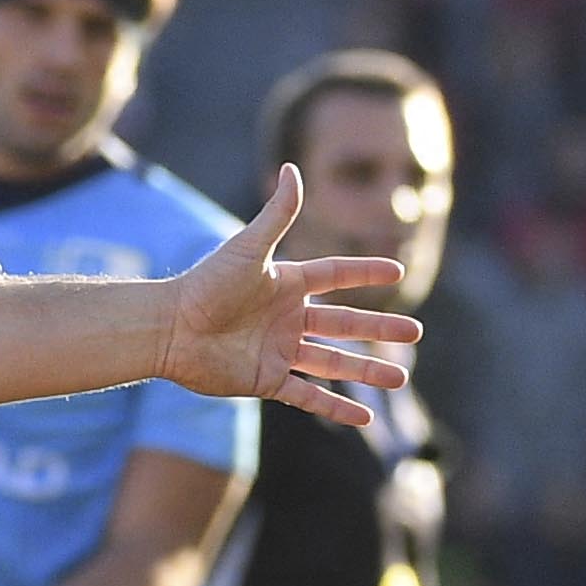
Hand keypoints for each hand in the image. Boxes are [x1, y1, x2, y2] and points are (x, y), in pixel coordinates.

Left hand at [160, 168, 418, 428]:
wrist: (170, 329)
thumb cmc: (207, 284)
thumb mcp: (249, 247)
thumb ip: (278, 213)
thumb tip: (294, 168)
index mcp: (287, 283)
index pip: (336, 276)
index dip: (365, 273)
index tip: (398, 270)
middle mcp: (287, 318)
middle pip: (344, 323)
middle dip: (379, 328)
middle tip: (415, 331)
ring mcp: (279, 351)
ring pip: (333, 362)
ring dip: (366, 370)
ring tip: (401, 377)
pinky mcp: (266, 380)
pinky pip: (308, 396)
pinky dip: (335, 407)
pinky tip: (363, 418)